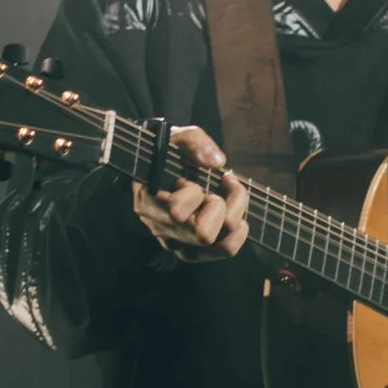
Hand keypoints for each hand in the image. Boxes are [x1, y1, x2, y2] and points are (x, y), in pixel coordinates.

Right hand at [130, 122, 249, 263]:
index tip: (195, 178)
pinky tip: (234, 216)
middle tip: (220, 188)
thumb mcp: (175, 136)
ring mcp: (177, 244)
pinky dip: (238, 234)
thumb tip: (217, 163)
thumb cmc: (165, 154)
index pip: (177, 212)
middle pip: (204, 234)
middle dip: (222, 206)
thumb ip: (194, 141)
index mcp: (149, 203)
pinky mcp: (192, 250)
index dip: (195, 192)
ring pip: (221, 246)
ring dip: (234, 220)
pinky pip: (225, 251)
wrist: (152, 172)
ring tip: (229, 202)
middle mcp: (162, 229)